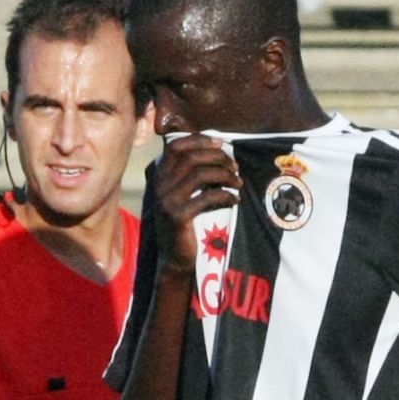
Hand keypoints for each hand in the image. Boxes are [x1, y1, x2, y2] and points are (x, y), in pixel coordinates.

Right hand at [151, 134, 240, 275]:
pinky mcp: (178, 216)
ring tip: (238, 183)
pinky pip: (206, 197)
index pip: (175, 146)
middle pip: (191, 157)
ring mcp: (167, 201)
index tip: (220, 143)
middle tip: (235, 166)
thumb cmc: (185, 225)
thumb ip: (190, 176)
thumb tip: (218, 151)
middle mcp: (160, 186)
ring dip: (225, 175)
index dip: (198, 140)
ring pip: (200, 174)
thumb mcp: (183, 196)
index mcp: (160, 177)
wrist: (175, 259)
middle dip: (217, 157)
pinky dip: (225, 195)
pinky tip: (235, 200)